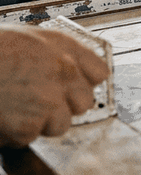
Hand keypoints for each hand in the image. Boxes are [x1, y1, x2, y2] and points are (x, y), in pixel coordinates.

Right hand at [0, 25, 108, 146]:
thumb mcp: (25, 37)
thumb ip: (52, 52)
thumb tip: (70, 68)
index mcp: (63, 47)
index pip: (98, 71)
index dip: (84, 82)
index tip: (74, 88)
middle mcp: (63, 72)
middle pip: (85, 103)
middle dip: (64, 106)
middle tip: (38, 102)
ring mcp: (49, 100)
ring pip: (59, 124)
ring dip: (39, 122)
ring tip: (12, 107)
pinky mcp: (30, 125)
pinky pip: (29, 137)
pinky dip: (14, 133)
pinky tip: (1, 116)